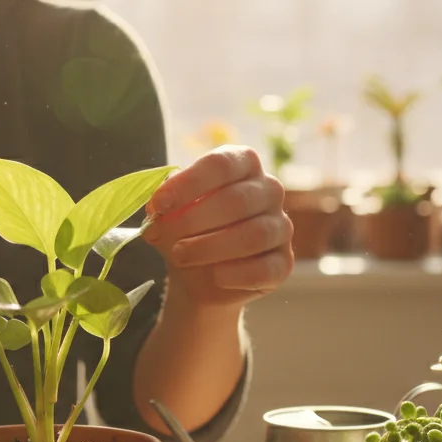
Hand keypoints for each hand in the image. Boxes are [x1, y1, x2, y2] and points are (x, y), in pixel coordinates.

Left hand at [142, 145, 292, 307]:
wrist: (199, 277)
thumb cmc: (186, 231)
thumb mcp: (169, 214)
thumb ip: (164, 206)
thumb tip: (158, 206)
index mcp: (242, 165)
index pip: (222, 164)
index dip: (189, 182)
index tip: (160, 203)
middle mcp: (268, 189)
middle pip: (237, 199)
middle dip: (193, 219)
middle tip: (163, 234)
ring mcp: (281, 226)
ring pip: (254, 235)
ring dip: (210, 247)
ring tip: (180, 256)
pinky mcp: (284, 262)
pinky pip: (266, 268)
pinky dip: (236, 274)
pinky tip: (216, 276)